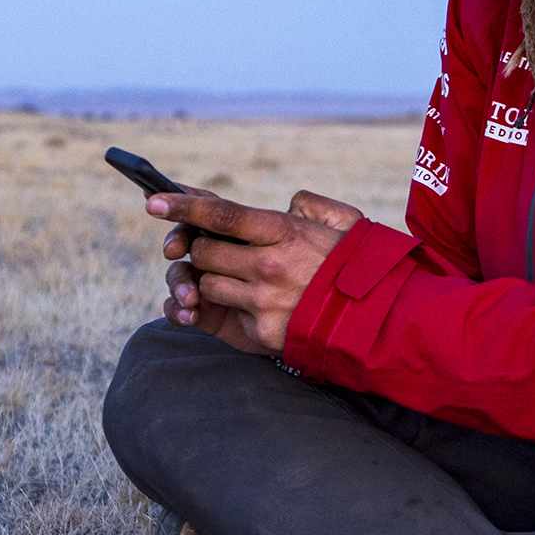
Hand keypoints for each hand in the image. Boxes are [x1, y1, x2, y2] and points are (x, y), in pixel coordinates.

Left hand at [155, 190, 363, 353]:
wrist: (381, 323)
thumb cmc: (360, 267)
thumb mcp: (344, 223)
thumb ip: (311, 206)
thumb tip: (289, 203)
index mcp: (285, 232)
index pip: (222, 213)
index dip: (183, 205)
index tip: (152, 200)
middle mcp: (268, 266)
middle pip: (204, 251)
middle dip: (202, 248)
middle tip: (216, 247)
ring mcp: (262, 302)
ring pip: (207, 284)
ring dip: (215, 279)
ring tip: (244, 280)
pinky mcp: (260, 333)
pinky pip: (225, 314)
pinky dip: (232, 308)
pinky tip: (254, 305)